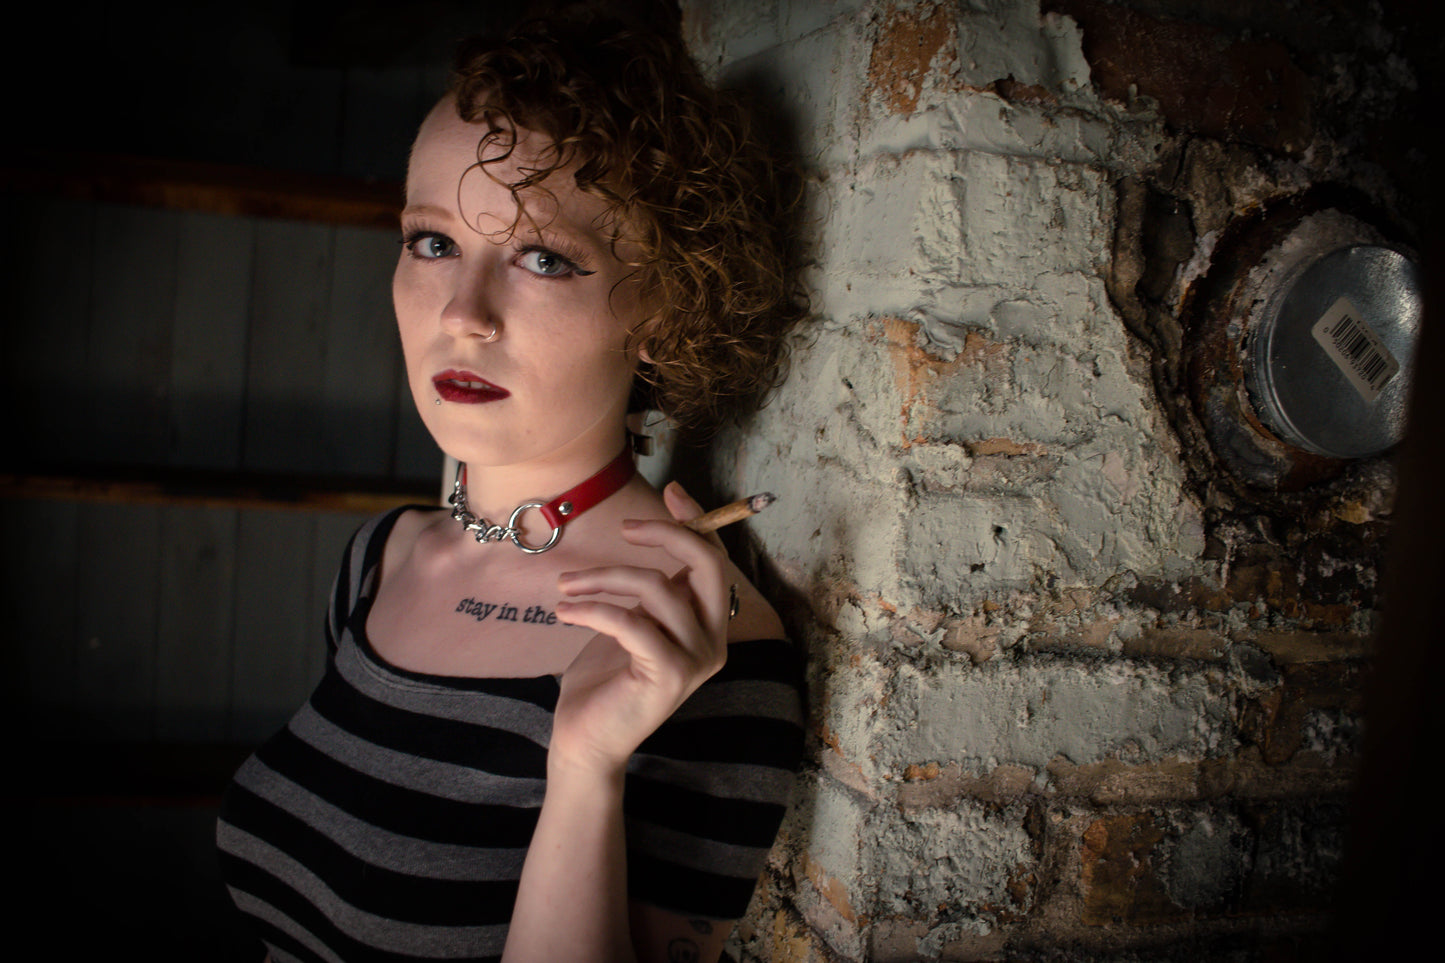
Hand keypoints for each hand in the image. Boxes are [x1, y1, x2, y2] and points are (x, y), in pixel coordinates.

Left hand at [550, 483, 730, 775]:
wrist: (585, 740)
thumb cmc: (604, 680)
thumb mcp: (631, 622)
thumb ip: (651, 591)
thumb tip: (650, 536)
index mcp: (708, 626)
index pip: (715, 562)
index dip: (696, 523)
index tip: (672, 491)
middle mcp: (714, 642)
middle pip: (707, 566)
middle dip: (667, 535)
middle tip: (624, 528)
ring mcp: (696, 660)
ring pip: (657, 588)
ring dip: (603, 578)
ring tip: (566, 586)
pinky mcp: (669, 675)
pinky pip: (631, 621)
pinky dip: (593, 608)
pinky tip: (564, 610)